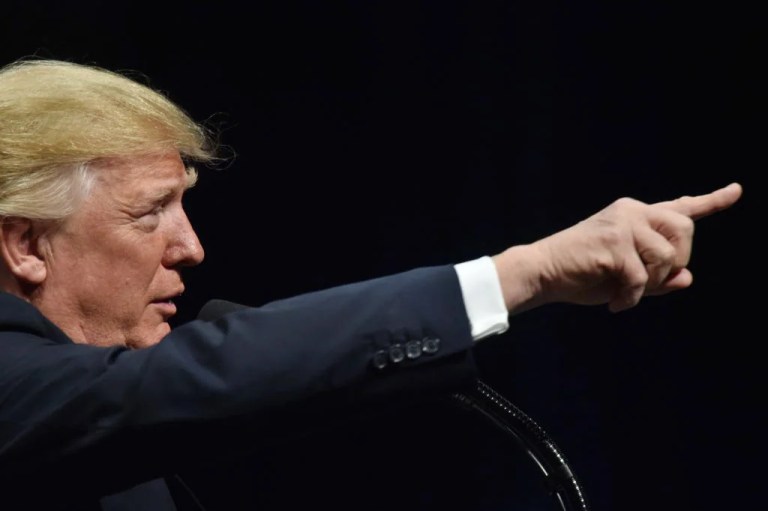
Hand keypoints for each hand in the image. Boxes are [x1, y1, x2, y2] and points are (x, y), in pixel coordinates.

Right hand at [493, 183, 742, 313]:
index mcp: (635, 215)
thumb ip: (659, 277)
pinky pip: (641, 278)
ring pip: (667, 256)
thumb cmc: (581, 274)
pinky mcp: (614, 243)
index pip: (680, 207)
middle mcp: (632, 212)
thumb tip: (687, 278)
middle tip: (652, 280)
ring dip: (653, 282)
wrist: (542, 272)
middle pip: (684, 230)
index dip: (713, 200)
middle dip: (677, 260)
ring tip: (629, 291)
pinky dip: (631, 298)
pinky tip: (616, 304)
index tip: (737, 190)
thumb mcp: (626, 277)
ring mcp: (623, 225)